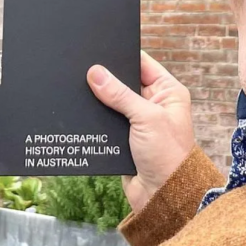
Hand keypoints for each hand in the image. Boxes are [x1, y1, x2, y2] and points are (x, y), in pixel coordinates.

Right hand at [87, 51, 194, 212]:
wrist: (163, 196)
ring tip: (77, 88)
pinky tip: (80, 111)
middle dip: (105, 78)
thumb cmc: (168, 156)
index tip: (98, 49)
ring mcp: (138, 120)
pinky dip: (95, 117)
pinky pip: (106, 120)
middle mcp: (154, 103)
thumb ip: (119, 94)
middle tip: (82, 69)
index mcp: (168, 91)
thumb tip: (95, 72)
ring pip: (111, 101)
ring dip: (98, 99)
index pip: (142, 63)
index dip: (122, 55)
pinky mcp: (124, 137)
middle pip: (124, 81)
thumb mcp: (146, 118)